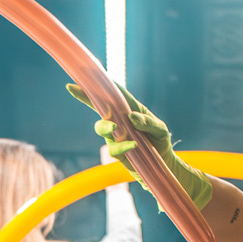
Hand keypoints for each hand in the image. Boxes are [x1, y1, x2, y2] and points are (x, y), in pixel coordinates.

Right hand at [65, 83, 212, 211]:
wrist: (163, 162)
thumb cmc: (160, 140)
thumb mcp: (161, 129)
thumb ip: (148, 122)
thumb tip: (132, 117)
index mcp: (129, 109)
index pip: (111, 94)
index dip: (96, 86)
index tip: (80, 80)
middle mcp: (119, 121)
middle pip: (99, 108)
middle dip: (87, 99)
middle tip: (79, 92)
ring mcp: (115, 136)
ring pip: (101, 128)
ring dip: (106, 126)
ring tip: (115, 127)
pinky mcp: (117, 152)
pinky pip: (114, 148)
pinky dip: (123, 146)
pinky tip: (134, 145)